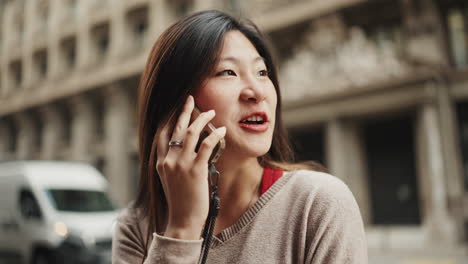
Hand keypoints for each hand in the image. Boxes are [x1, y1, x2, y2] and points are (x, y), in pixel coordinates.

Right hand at [155, 95, 225, 239]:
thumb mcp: (169, 180)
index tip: (177, 107)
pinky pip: (206, 145)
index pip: (162, 133)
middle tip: (191, 98)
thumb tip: (180, 150)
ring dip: (202, 119)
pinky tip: (221, 130)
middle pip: (175, 128)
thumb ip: (171, 164)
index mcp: (160, 162)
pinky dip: (214, 135)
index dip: (170, 117)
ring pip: (190, 132)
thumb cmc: (179, 202)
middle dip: (184, 111)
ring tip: (211, 112)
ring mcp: (181, 164)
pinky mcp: (195, 170)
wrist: (182, 221)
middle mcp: (168, 160)